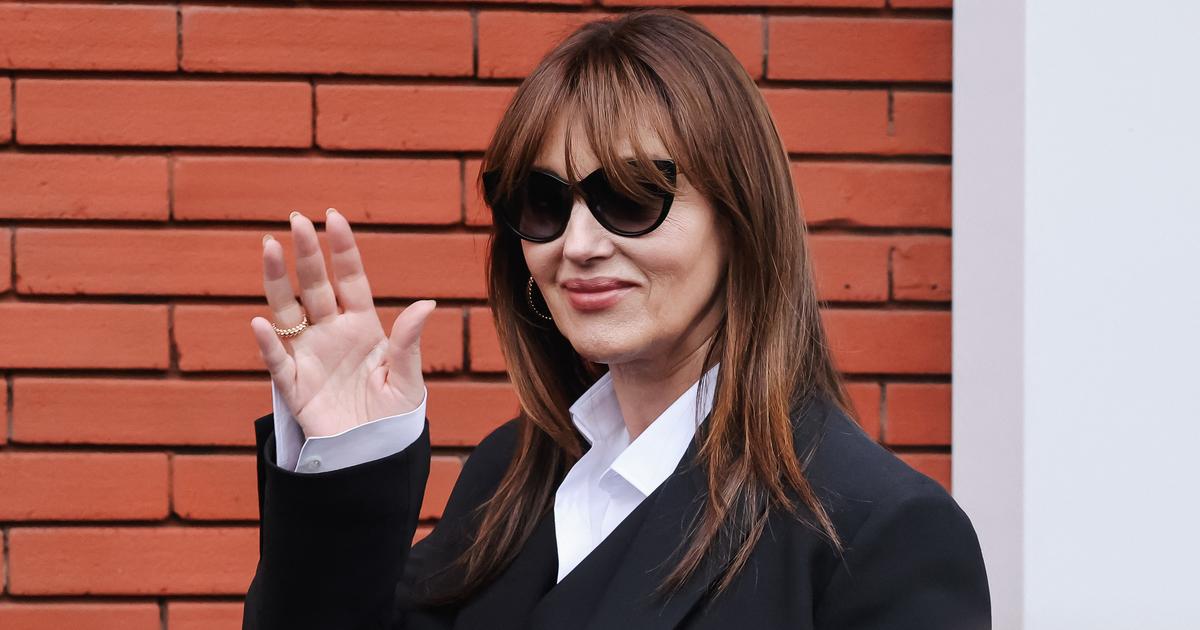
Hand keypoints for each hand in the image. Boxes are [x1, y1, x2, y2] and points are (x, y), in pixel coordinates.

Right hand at [249, 208, 436, 438]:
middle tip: (296, 219)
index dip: (342, 249)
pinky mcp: (295, 387)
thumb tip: (427, 303)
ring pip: (288, 311)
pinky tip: (261, 322)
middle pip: (315, 286)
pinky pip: (277, 361)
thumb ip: (408, 341)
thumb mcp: (408, 379)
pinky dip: (268, 343)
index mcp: (363, 327)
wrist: (374, 455)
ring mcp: (310, 356)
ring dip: (277, 281)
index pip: (350, 279)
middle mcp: (332, 334)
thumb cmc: (393, 416)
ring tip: (269, 247)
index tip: (333, 216)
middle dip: (306, 253)